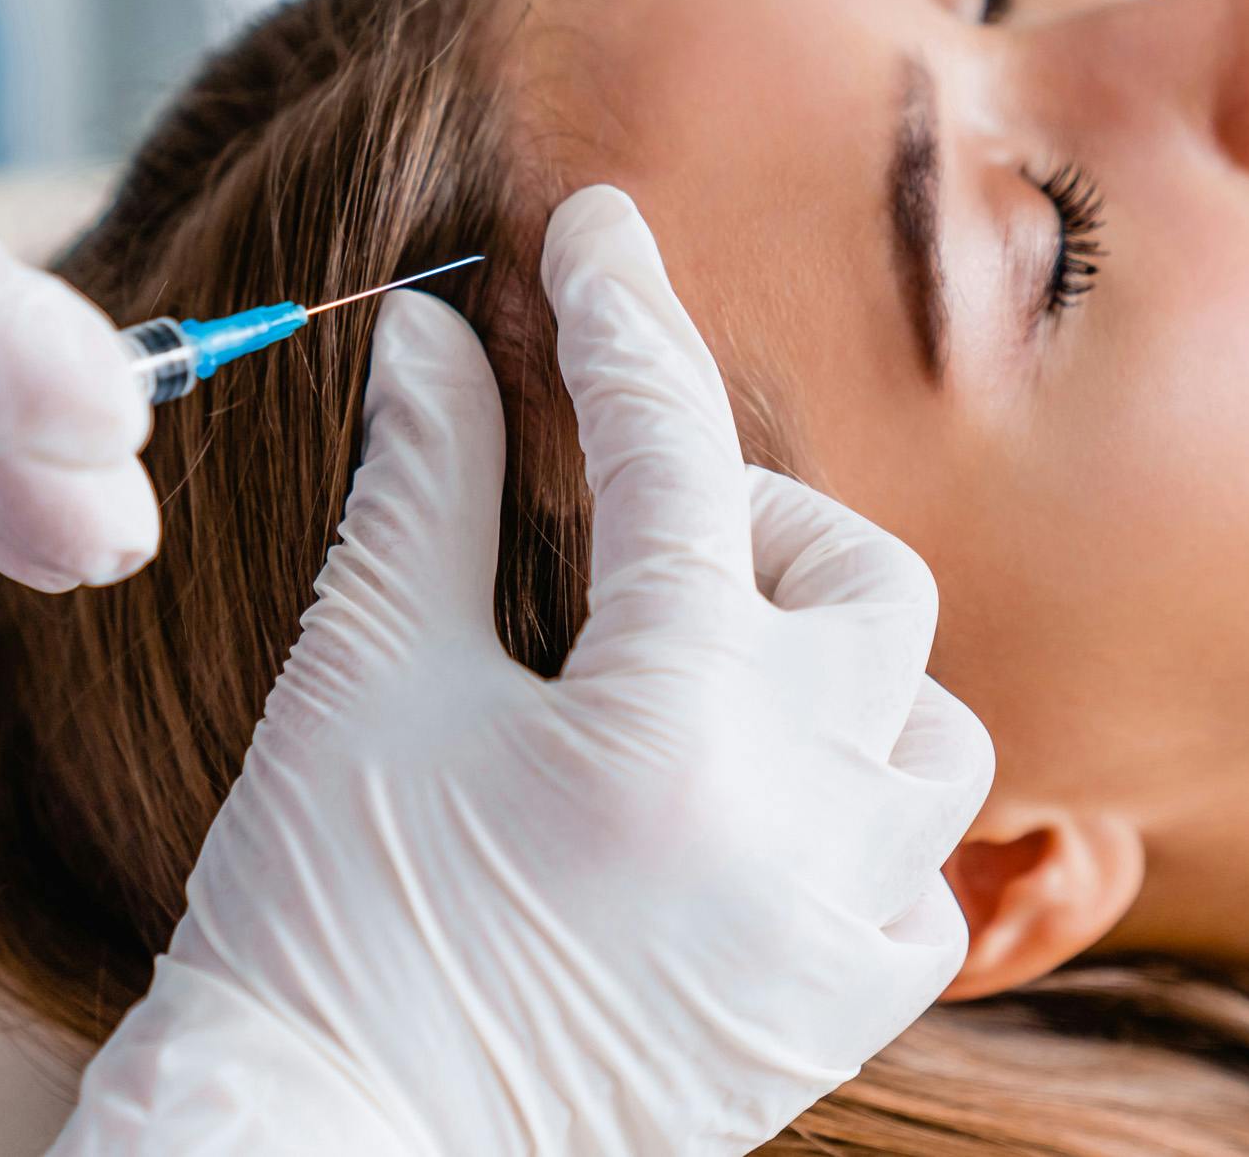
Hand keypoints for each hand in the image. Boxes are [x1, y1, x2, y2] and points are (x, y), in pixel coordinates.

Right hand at [52, 186, 993, 1154]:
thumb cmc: (318, 926)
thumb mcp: (365, 682)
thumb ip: (426, 490)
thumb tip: (433, 337)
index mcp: (663, 729)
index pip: (670, 458)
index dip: (627, 317)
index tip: (602, 231)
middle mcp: (794, 828)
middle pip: (863, 579)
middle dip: (751, 518)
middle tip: (633, 549)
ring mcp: (835, 932)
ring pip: (930, 725)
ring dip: (831, 661)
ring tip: (705, 676)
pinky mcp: (835, 1017)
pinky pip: (924, 870)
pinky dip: (861, 804)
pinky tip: (756, 803)